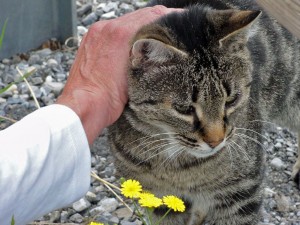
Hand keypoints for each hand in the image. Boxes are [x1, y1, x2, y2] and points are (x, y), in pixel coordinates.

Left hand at [56, 6, 181, 144]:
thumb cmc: (107, 98)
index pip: (151, 15)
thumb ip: (151, 56)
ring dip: (140, 26)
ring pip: (126, 21)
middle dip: (156, 20)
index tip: (179, 18)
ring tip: (153, 36)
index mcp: (119, 34)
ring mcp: (97, 33)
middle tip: (170, 27)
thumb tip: (162, 47)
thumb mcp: (138, 78)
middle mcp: (106, 28)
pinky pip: (113, 29)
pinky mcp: (91, 40)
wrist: (84, 106)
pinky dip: (125, 33)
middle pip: (139, 15)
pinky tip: (133, 43)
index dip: (169, 16)